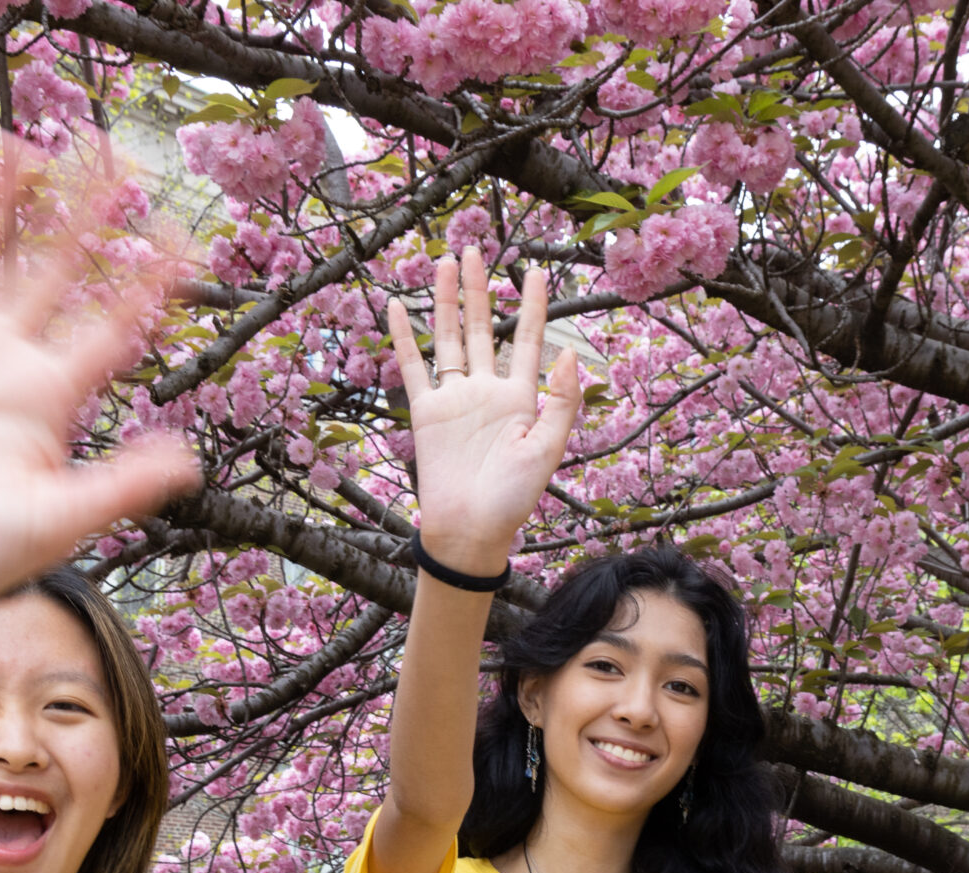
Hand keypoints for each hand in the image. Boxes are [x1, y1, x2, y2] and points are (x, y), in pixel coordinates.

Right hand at [0, 149, 200, 632]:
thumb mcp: (48, 526)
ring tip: (21, 141)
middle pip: (50, 267)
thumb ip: (116, 488)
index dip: (149, 279)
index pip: (112, 321)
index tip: (184, 232)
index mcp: (46, 396)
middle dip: (81, 213)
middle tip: (115, 154)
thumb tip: (190, 461)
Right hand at [385, 245, 581, 576]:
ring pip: (448, 337)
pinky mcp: (426, 411)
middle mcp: (487, 391)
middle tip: (476, 247)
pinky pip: (413, 366)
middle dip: (481, 288)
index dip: (532, 305)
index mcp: (521, 398)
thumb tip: (570, 352)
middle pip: (482, 327)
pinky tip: (397, 306)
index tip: (536, 270)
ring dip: (446, 300)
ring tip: (445, 262)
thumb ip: (562, 401)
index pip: (526, 339)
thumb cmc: (513, 498)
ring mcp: (455, 398)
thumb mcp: (548, 449)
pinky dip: (404, 337)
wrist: (469, 530)